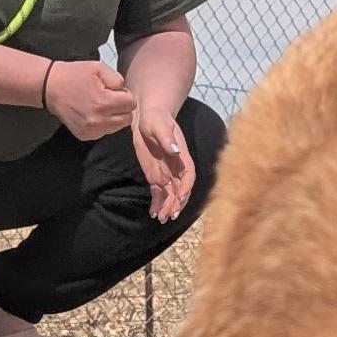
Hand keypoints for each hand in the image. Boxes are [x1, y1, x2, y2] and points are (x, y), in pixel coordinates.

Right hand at [43, 55, 135, 144]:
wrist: (51, 88)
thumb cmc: (75, 75)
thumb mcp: (99, 68)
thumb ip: (117, 79)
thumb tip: (124, 91)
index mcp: (103, 103)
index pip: (131, 103)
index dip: (125, 95)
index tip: (113, 91)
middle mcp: (98, 121)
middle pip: (127, 118)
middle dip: (122, 107)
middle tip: (108, 98)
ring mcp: (91, 131)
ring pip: (117, 127)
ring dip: (114, 117)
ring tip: (100, 105)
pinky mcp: (86, 136)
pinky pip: (105, 132)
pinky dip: (103, 123)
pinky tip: (92, 113)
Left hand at [131, 100, 196, 224]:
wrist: (147, 118)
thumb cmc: (156, 118)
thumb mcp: (159, 125)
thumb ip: (167, 138)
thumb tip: (174, 149)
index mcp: (182, 157)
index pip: (189, 174)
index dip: (187, 186)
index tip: (181, 196)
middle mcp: (176, 169)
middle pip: (181, 189)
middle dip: (177, 203)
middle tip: (170, 214)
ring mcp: (166, 174)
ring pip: (170, 195)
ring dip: (167, 207)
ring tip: (162, 218)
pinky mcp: (155, 177)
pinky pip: (158, 193)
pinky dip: (157, 204)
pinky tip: (154, 214)